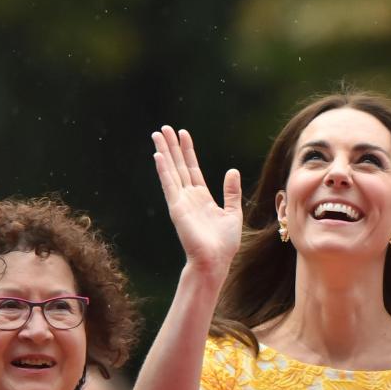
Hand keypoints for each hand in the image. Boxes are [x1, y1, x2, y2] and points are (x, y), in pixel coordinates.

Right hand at [152, 126, 242, 282]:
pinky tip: (158, 155)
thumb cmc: (224, 244)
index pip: (192, 169)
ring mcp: (181, 202)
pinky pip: (169, 185)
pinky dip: (163, 170)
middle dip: (172, 147)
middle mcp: (189, 197)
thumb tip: (232, 171)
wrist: (215, 261)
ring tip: (157, 134)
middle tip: (164, 128)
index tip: (183, 134)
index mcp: (202, 198)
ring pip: (171, 171)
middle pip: (178, 166)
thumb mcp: (233, 214)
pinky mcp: (177, 208)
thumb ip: (231, 193)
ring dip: (164, 153)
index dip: (188, 151)